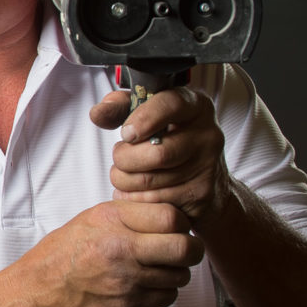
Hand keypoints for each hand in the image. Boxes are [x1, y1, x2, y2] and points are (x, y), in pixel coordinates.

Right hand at [15, 199, 204, 306]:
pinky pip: (167, 297)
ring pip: (180, 276)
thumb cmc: (66, 251)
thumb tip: (169, 215)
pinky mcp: (129, 305)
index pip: (171, 216)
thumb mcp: (93, 218)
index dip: (182, 222)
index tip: (177, 227)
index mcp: (113, 219)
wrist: (41, 289)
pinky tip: (148, 284)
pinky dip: (164, 292)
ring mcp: (127, 279)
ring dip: (177, 272)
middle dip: (193, 249)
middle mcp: (122, 247)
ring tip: (160, 267)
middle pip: (185, 248)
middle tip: (187, 249)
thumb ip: (130, 214)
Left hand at [89, 87, 233, 226]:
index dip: (143, 119)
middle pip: (158, 152)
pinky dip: (134, 198)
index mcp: (195, 105)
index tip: (126, 133)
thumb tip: (98, 113)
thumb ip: (121, 107)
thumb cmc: (169, 139)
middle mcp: (208, 134)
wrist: (208, 181)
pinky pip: (154, 201)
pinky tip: (134, 191)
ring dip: (125, 180)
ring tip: (123, 175)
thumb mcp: (149, 114)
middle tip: (119, 158)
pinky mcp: (200, 195)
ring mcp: (207, 167)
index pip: (171, 104)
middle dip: (125, 158)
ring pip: (150, 180)